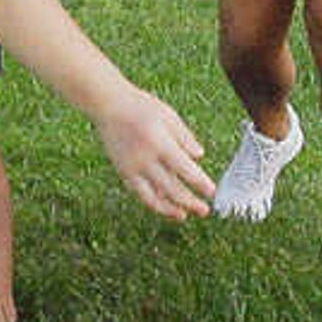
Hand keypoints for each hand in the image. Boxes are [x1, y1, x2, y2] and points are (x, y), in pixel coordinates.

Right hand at [94, 90, 210, 219]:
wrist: (109, 106)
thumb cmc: (142, 108)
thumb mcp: (169, 116)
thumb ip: (185, 137)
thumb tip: (200, 157)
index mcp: (160, 142)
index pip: (185, 169)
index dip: (200, 183)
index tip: (211, 192)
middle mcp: (145, 159)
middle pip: (171, 188)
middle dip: (189, 202)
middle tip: (204, 210)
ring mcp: (132, 168)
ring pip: (153, 197)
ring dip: (170, 209)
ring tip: (184, 215)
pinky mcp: (123, 172)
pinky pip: (140, 193)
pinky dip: (153, 202)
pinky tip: (165, 206)